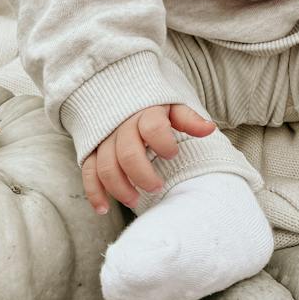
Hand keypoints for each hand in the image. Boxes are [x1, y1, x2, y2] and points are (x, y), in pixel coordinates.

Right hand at [82, 103, 215, 213]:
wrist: (117, 90)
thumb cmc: (152, 105)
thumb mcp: (172, 105)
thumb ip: (188, 119)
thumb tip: (209, 129)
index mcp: (144, 112)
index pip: (153, 128)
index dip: (163, 144)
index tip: (172, 154)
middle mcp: (121, 126)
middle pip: (128, 153)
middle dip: (142, 175)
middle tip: (157, 187)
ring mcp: (104, 139)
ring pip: (106, 166)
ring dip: (119, 188)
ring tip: (135, 201)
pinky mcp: (91, 150)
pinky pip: (88, 172)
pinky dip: (95, 192)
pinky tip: (104, 209)